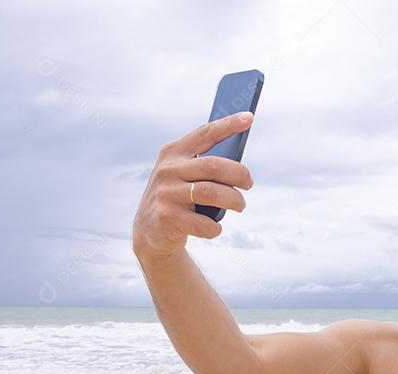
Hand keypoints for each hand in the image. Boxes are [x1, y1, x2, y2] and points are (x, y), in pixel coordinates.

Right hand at [132, 112, 255, 259]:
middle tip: (249, 184)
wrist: (149, 232)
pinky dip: (215, 227)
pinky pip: (204, 223)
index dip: (228, 125)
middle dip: (239, 174)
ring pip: (212, 193)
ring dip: (233, 200)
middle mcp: (167, 169)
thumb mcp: (183, 176)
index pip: (204, 133)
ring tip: (239, 205)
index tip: (249, 117)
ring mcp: (165, 193)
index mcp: (173, 152)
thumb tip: (240, 168)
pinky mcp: (167, 217)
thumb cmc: (177, 199)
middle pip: (214, 166)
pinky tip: (214, 227)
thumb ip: (204, 167)